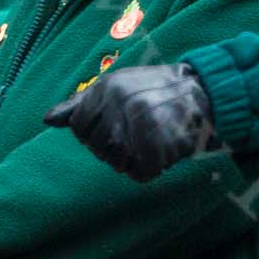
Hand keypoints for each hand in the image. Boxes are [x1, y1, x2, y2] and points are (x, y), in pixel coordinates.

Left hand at [43, 63, 218, 182]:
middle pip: (97, 148)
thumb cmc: (161, 89)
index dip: (97, 132)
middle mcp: (120, 102)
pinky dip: (152, 168)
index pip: (79, 127)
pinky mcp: (158, 144)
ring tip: (154, 139)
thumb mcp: (120, 85)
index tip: (119, 125)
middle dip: (116, 147)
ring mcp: (139, 123)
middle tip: (142, 132)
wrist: (210, 91)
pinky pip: (141, 173)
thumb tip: (48, 120)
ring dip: (134, 159)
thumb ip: (82, 103)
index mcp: (108, 86)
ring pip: (117, 163)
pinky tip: (164, 150)